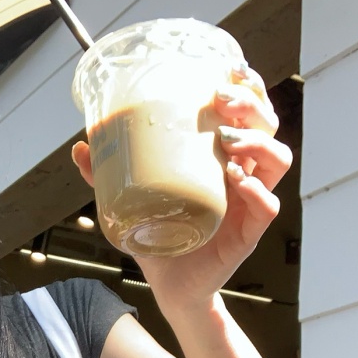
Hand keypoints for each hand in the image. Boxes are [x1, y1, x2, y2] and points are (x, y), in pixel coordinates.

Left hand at [71, 65, 292, 313]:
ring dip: (257, 142)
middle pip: (267, 126)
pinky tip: (235, 181)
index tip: (229, 69)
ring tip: (227, 140)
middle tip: (221, 99)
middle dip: (251, 104)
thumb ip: (107, 176)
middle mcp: (242, 175)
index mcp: (221, 158)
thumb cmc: (159, 238)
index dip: (248, 87)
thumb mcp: (131, 202)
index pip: (248, 113)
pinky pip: (268, 206)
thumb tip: (80, 147)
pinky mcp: (248, 234)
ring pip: (277, 160)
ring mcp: (249, 203)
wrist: (169, 288)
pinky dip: (256, 190)